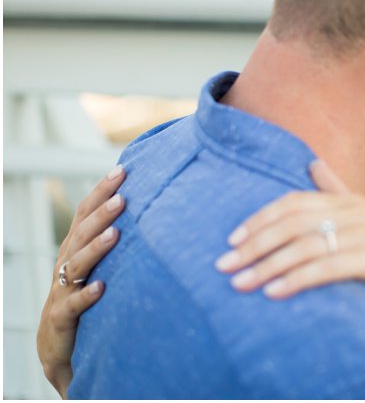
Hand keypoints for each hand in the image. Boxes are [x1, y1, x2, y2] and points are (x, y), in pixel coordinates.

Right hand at [37, 166, 125, 398]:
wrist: (58, 349)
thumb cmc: (85, 299)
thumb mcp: (100, 266)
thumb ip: (117, 240)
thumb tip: (151, 208)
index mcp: (75, 248)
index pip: (86, 214)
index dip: (101, 191)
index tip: (122, 170)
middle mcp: (66, 265)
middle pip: (82, 233)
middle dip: (101, 214)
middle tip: (123, 197)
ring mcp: (62, 291)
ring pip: (77, 265)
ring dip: (96, 248)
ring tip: (115, 233)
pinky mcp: (62, 319)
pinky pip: (73, 305)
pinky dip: (87, 295)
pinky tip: (101, 287)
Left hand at [215, 160, 364, 398]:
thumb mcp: (363, 229)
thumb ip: (338, 196)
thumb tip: (313, 161)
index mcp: (351, 202)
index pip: (294, 202)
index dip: (260, 219)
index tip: (231, 242)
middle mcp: (361, 211)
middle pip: (294, 222)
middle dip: (255, 245)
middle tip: (224, 267)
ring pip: (307, 246)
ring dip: (268, 266)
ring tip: (241, 285)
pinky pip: (329, 267)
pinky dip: (298, 279)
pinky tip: (275, 293)